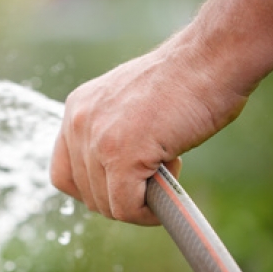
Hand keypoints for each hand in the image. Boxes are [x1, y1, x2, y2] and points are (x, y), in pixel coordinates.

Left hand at [50, 43, 246, 224]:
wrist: (209, 59)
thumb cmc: (183, 81)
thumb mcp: (128, 105)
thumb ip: (110, 135)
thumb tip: (114, 179)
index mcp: (76, 109)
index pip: (63, 173)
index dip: (91, 190)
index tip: (120, 187)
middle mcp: (77, 123)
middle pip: (85, 193)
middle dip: (121, 197)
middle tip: (154, 176)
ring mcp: (97, 140)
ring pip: (106, 204)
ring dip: (139, 202)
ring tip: (167, 168)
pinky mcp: (121, 156)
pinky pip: (126, 207)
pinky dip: (147, 213)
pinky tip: (168, 190)